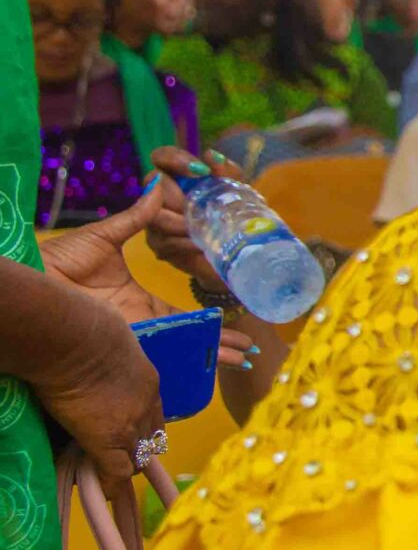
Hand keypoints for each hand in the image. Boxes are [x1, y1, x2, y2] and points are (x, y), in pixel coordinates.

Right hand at [25, 275, 164, 484]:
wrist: (76, 336)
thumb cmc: (82, 328)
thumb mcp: (108, 344)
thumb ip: (108, 361)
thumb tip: (91, 363)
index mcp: (148, 381)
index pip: (153, 415)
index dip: (143, 431)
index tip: (133, 440)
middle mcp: (147, 404)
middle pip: (152, 439)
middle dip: (139, 452)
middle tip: (122, 461)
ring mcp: (130, 423)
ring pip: (137, 457)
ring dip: (124, 467)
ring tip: (109, 476)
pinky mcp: (108, 439)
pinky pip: (116, 472)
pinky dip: (111, 484)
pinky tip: (103, 491)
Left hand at [44, 165, 255, 371]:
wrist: (36, 280)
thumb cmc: (60, 260)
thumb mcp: (104, 236)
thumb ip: (135, 218)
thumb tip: (157, 186)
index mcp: (136, 299)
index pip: (179, 308)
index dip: (205, 312)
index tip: (232, 308)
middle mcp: (141, 321)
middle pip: (189, 333)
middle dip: (219, 339)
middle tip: (249, 345)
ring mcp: (137, 334)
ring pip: (185, 346)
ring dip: (216, 352)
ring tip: (247, 356)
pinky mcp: (131, 342)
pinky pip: (170, 351)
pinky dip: (198, 357)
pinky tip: (224, 363)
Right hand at [143, 146, 230, 292]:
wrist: (235, 250)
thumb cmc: (232, 212)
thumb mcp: (236, 190)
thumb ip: (226, 172)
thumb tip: (212, 156)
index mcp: (177, 175)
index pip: (162, 156)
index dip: (175, 159)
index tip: (201, 171)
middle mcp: (159, 194)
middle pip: (154, 185)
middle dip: (177, 197)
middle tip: (198, 208)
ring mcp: (155, 220)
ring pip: (155, 217)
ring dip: (180, 223)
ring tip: (203, 229)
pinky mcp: (159, 244)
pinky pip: (165, 242)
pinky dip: (185, 243)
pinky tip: (201, 245)